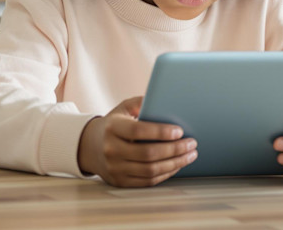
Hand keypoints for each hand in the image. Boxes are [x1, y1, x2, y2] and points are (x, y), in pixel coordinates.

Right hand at [77, 96, 197, 186]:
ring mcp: (115, 168)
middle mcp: (111, 149)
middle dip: (175, 149)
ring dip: (175, 163)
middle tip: (192, 143)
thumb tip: (162, 100)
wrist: (90, 147)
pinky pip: (148, 181)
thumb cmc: (114, 125)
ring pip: (150, 170)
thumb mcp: (122, 109)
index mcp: (112, 128)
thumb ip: (140, 102)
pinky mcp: (120, 181)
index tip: (180, 131)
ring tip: (190, 155)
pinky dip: (166, 174)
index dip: (161, 132)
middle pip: (148, 153)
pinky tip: (177, 165)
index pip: (139, 131)